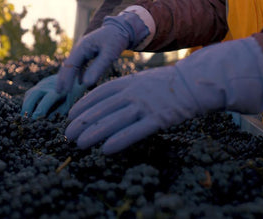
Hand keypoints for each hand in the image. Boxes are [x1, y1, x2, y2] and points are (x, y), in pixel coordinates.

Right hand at [21, 75, 86, 118]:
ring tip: (23, 116)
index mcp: (57, 91)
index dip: (40, 110)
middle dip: (27, 106)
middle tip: (23, 118)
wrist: (73, 76)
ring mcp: (42, 83)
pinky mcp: (40, 84)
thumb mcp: (69, 104)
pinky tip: (27, 110)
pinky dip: (27, 101)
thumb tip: (47, 119)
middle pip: (33, 94)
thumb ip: (59, 112)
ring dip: (25, 105)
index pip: (46, 100)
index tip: (34, 119)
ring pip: (30, 93)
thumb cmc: (73, 94)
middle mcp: (48, 85)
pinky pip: (30, 92)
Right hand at [56, 12, 148, 92]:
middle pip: (67, 65)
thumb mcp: (109, 54)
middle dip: (62, 79)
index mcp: (82, 47)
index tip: (65, 91)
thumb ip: (98, 68)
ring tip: (64, 89)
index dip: (67, 79)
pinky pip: (79, 65)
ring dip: (68, 77)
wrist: (121, 28)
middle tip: (58, 92)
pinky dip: (77, 73)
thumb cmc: (116, 39)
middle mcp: (80, 48)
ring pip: (72, 65)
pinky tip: (79, 82)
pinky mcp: (88, 53)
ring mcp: (83, 50)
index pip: (70, 65)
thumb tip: (86, 84)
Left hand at [65, 37, 262, 153]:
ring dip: (94, 134)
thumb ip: (122, 90)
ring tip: (79, 145)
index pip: (98, 94)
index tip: (70, 116)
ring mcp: (144, 105)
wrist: (194, 83)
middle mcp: (132, 93)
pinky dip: (119, 140)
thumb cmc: (165, 85)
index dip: (82, 106)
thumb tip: (103, 106)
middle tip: (68, 135)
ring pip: (113, 121)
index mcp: (126, 82)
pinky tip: (106, 150)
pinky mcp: (158, 119)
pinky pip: (135, 131)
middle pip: (101, 109)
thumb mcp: (139, 81)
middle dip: (81, 123)